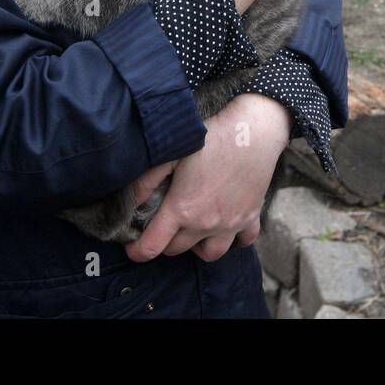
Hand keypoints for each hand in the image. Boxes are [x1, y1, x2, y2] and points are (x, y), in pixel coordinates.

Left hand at [124, 93, 290, 263]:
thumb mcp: (171, 155)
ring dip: (197, 245)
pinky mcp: (251, 217)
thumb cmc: (211, 138)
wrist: (253, 131)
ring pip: (210, 254)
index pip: (152, 246)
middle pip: (177, 250)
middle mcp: (206, 223)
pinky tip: (225, 224)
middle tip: (162, 224)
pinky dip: (233, 239)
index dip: (137, 251)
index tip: (132, 247)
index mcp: (182, 209)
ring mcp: (231, 224)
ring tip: (193, 228)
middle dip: (164, 242)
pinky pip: (243, 242)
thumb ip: (146, 182)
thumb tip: (131, 204)